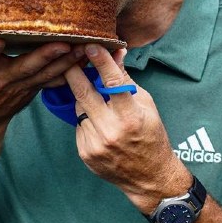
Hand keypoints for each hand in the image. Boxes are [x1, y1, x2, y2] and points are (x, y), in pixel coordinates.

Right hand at [0, 39, 84, 126]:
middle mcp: (5, 80)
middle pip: (26, 67)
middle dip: (44, 56)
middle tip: (61, 43)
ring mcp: (24, 86)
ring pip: (47, 73)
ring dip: (67, 61)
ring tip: (85, 46)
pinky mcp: (36, 87)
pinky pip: (57, 78)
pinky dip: (74, 70)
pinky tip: (90, 58)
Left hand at [65, 44, 190, 212]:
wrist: (149, 177)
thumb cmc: (151, 136)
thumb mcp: (146, 105)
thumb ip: (127, 81)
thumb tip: (116, 53)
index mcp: (130, 116)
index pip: (112, 82)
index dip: (100, 61)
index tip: (90, 45)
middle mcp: (111, 130)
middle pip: (83, 93)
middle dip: (74, 72)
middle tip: (70, 57)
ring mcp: (95, 143)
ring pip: (79, 109)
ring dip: (84, 99)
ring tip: (97, 102)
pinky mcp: (85, 153)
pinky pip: (79, 126)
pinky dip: (86, 120)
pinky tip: (98, 124)